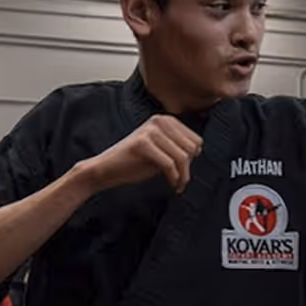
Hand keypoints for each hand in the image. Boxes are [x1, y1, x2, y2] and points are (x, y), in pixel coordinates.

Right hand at [83, 116, 202, 194]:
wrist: (106, 169)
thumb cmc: (135, 162)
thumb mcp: (162, 150)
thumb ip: (178, 147)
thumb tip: (199, 150)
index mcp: (165, 120)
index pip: (196, 140)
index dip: (193, 159)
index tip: (184, 172)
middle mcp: (159, 121)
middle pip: (191, 148)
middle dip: (188, 168)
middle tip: (180, 180)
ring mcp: (150, 131)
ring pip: (182, 157)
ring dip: (183, 176)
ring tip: (177, 185)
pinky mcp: (142, 144)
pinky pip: (169, 164)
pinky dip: (174, 178)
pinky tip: (171, 185)